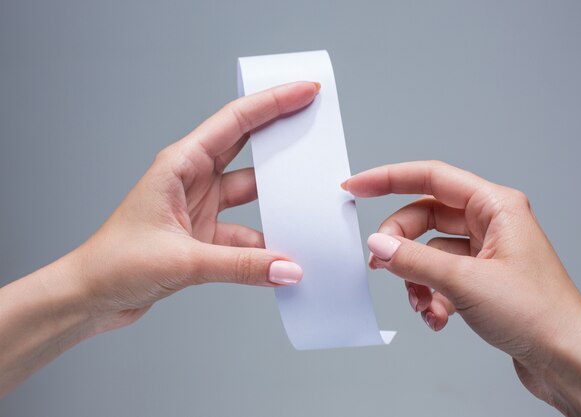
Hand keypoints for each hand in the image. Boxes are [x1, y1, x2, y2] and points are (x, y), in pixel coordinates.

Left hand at [75, 81, 319, 332]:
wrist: (92, 296)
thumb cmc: (115, 263)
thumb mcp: (182, 260)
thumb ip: (240, 266)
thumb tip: (288, 268)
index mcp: (180, 165)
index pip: (234, 123)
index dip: (273, 104)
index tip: (305, 93)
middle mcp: (192, 179)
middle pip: (247, 148)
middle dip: (282, 136)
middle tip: (316, 126)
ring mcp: (201, 207)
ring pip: (252, 193)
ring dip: (278, 199)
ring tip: (310, 198)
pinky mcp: (205, 235)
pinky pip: (247, 232)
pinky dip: (266, 243)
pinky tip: (284, 253)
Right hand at [343, 161, 580, 416]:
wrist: (566, 360)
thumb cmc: (538, 314)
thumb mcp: (465, 282)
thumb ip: (414, 259)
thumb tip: (378, 245)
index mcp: (495, 206)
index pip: (431, 177)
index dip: (389, 179)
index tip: (357, 187)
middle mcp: (492, 223)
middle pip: (425, 217)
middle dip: (400, 243)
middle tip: (381, 263)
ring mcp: (487, 251)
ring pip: (431, 251)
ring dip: (416, 278)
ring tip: (419, 303)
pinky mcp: (483, 278)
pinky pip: (442, 276)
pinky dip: (431, 295)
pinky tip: (436, 317)